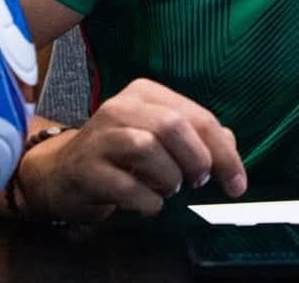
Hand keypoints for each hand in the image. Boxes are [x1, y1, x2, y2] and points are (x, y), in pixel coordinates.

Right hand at [21, 78, 247, 221]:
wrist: (61, 173)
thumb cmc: (120, 156)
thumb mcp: (159, 138)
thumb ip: (196, 138)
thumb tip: (229, 147)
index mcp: (146, 93)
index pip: (197, 116)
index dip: (224, 152)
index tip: (237, 183)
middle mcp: (121, 107)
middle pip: (173, 125)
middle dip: (196, 160)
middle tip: (197, 182)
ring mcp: (100, 136)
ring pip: (149, 148)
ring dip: (169, 179)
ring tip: (167, 189)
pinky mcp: (85, 168)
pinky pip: (127, 185)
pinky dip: (148, 201)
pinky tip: (149, 204)